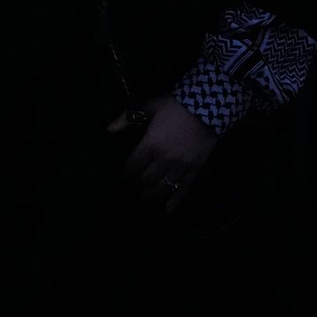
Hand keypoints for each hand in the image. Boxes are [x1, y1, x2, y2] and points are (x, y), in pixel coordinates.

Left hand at [108, 96, 217, 213]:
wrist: (207, 108)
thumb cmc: (175, 106)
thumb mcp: (150, 106)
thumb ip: (127, 117)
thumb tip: (109, 129)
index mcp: (150, 145)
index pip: (133, 165)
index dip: (127, 172)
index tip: (125, 175)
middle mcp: (163, 160)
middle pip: (146, 178)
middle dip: (138, 183)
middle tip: (134, 185)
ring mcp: (179, 167)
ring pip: (161, 187)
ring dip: (151, 193)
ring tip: (145, 196)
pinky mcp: (194, 170)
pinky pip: (183, 190)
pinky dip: (174, 201)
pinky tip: (168, 210)